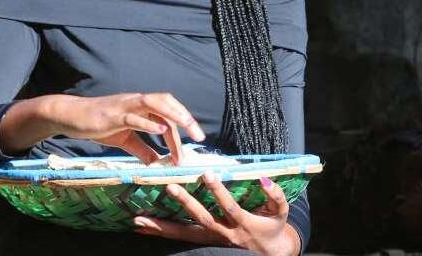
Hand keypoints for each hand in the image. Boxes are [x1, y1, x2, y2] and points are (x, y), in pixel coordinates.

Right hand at [54, 92, 205, 164]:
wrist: (72, 117)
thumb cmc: (98, 124)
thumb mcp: (124, 139)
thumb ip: (141, 149)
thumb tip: (156, 162)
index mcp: (141, 106)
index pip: (168, 111)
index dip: (183, 125)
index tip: (195, 140)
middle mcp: (137, 101)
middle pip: (167, 102)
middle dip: (185, 117)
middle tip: (199, 135)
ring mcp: (125, 105)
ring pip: (154, 104)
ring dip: (172, 115)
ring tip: (187, 129)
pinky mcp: (113, 114)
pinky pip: (134, 116)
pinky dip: (149, 121)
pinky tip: (161, 128)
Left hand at [131, 172, 300, 255]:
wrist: (271, 254)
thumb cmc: (274, 227)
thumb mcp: (280, 211)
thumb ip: (274, 194)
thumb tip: (263, 177)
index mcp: (243, 224)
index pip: (229, 206)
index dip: (219, 192)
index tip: (208, 174)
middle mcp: (224, 233)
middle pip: (202, 219)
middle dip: (186, 203)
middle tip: (171, 187)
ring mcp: (211, 240)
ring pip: (184, 234)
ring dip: (163, 226)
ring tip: (141, 218)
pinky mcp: (203, 242)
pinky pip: (179, 238)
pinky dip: (161, 232)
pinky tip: (144, 227)